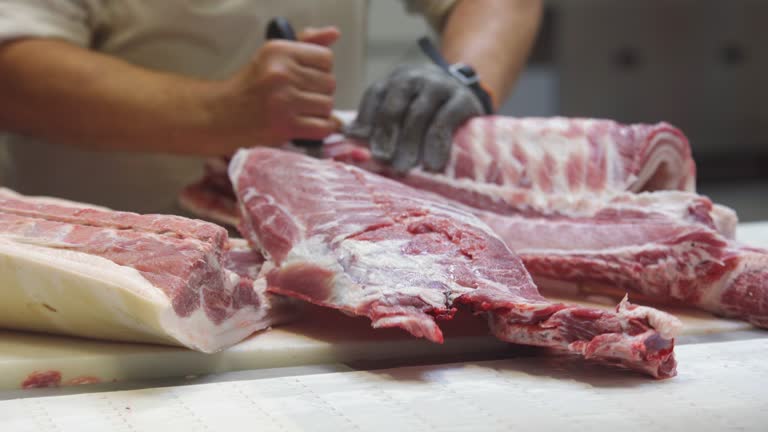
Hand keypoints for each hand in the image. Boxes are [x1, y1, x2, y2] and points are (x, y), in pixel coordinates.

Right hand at [208, 27, 338, 148]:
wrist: (221, 114)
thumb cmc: (250, 86)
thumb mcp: (273, 56)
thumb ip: (305, 43)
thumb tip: (334, 33)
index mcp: (279, 51)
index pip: (325, 59)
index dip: (320, 71)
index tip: (306, 77)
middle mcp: (281, 73)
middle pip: (329, 83)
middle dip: (319, 92)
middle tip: (300, 97)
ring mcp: (284, 100)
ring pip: (328, 105)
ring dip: (319, 111)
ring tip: (300, 111)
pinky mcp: (286, 125)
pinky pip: (323, 126)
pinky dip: (321, 128)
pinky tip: (307, 125)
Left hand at [347, 64, 483, 172]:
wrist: (469, 94)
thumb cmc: (427, 112)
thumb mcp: (403, 110)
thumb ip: (378, 123)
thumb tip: (349, 137)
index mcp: (394, 81)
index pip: (375, 96)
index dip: (367, 121)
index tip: (362, 146)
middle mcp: (414, 78)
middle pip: (394, 106)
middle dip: (386, 135)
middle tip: (383, 161)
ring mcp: (439, 86)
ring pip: (418, 114)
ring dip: (409, 143)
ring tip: (404, 169)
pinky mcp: (463, 99)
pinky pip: (445, 120)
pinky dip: (437, 144)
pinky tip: (433, 165)